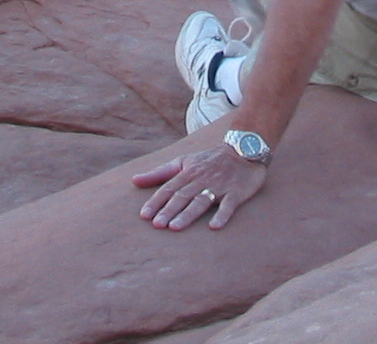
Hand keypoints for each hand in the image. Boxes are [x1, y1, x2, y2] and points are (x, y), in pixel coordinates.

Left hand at [132, 143, 267, 229]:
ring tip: (175, 227)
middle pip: (182, 196)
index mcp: (187, 172)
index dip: (156, 201)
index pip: (168, 188)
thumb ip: (159, 173)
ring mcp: (219, 186)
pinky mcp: (236, 192)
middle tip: (157, 225)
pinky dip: (221, 215)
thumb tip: (134, 180)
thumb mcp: (183, 162)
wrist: (242, 149)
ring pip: (201, 201)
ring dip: (188, 214)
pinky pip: (228, 205)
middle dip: (169, 210)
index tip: (144, 215)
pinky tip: (214, 227)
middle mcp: (201, 179)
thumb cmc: (208, 160)